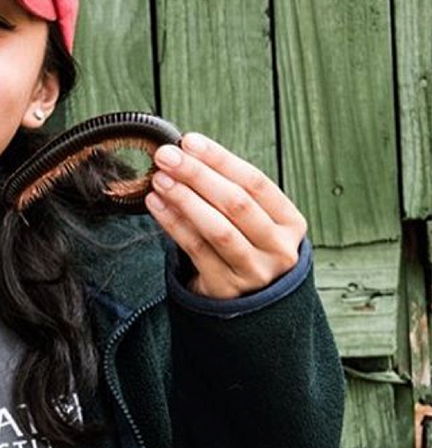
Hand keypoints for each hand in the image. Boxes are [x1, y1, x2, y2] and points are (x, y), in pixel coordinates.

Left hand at [145, 133, 307, 298]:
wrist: (250, 306)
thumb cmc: (247, 248)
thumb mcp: (255, 222)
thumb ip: (229, 192)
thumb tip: (186, 153)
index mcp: (290, 223)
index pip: (256, 182)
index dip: (220, 160)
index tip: (190, 141)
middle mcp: (278, 248)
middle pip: (236, 204)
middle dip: (198, 175)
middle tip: (167, 156)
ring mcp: (254, 271)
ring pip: (217, 229)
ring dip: (184, 199)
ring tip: (159, 179)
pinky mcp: (226, 289)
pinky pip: (196, 250)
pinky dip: (174, 224)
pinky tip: (156, 205)